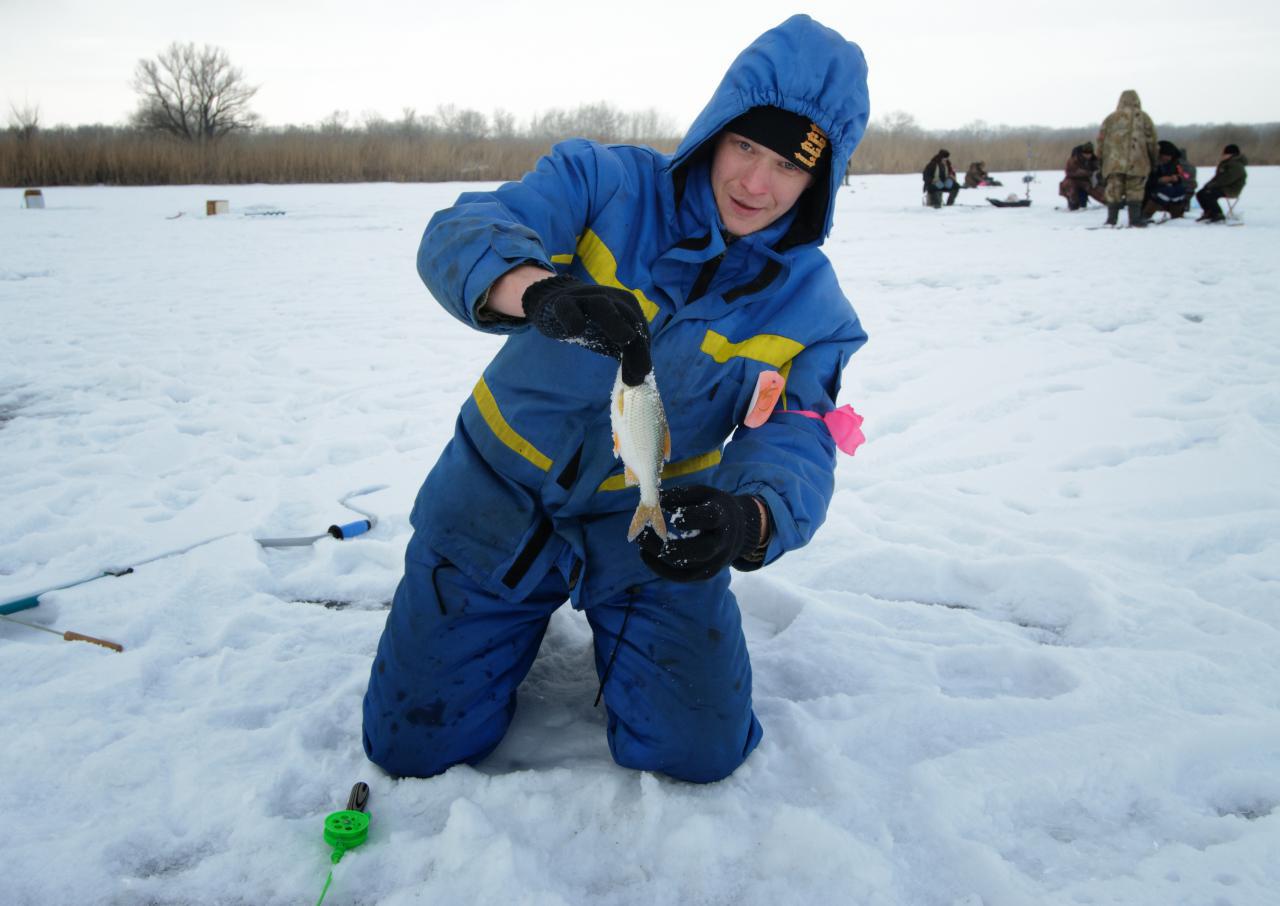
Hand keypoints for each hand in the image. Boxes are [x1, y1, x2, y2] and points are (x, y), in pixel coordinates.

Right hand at [522, 275, 650, 384]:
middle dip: (636, 344)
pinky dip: (572, 317)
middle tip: (640, 370)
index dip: (643, 352)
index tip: (641, 376)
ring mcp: (585, 297)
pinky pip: (567, 307)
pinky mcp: (562, 302)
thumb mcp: (611, 338)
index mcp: (626, 305)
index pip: (640, 328)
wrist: (556, 301)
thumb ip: (626, 354)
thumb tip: (636, 381)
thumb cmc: (590, 324)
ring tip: (625, 339)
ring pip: (602, 305)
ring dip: (615, 321)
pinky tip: (574, 331)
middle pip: (628, 317)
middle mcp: (610, 298)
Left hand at [637, 485, 765, 582]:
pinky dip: (660, 568)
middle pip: (697, 550)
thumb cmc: (714, 506)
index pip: (710, 518)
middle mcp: (721, 543)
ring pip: (685, 565)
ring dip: (658, 555)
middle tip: (643, 534)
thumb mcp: (703, 493)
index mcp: (723, 517)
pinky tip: (645, 555)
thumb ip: (681, 495)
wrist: (739, 531)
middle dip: (667, 544)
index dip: (692, 518)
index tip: (673, 517)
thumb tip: (656, 501)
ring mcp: (714, 562)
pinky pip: (681, 576)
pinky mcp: (705, 574)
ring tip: (640, 541)